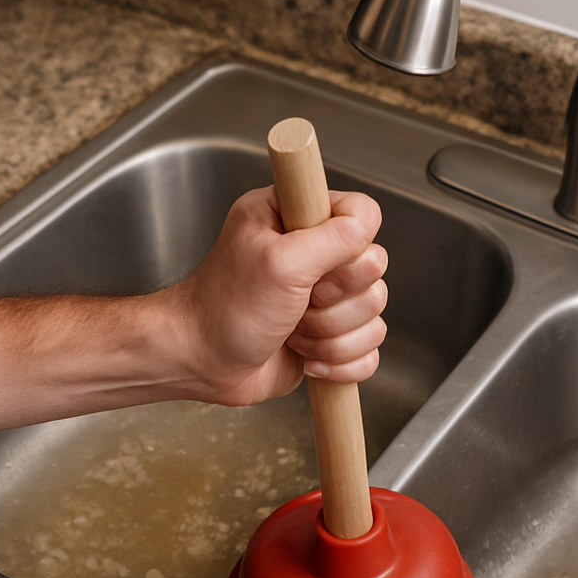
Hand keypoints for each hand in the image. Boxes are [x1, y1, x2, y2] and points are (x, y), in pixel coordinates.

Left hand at [169, 185, 388, 405]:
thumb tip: (366, 225)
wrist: (203, 364)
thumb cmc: (224, 309)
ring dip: (332, 336)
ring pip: (373, 314)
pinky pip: (368, 349)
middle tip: (297, 305)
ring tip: (293, 335)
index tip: (316, 269)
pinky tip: (307, 359)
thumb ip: (332, 238)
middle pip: (373, 271)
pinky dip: (341, 361)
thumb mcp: (279, 263)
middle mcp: (313, 252)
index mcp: (296, 217)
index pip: (362, 214)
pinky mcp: (330, 335)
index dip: (351, 247)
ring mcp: (324, 296)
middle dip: (336, 303)